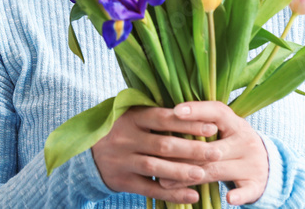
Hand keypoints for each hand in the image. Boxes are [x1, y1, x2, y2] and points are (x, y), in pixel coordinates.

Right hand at [91, 106, 220, 204]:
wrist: (87, 154)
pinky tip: (192, 195)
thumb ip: (155, 113)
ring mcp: (122, 160)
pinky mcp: (122, 181)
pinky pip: (149, 189)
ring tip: (204, 174)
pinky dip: (171, 193)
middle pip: (163, 144)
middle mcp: (126, 138)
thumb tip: (193, 110)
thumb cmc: (120, 130)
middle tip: (217, 152)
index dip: (188, 122)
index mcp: (131, 117)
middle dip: (192, 149)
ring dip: (182, 172)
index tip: (212, 126)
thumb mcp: (130, 115)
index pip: (163, 118)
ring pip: (156, 167)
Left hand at [158, 101, 268, 205]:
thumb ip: (199, 126)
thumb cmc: (231, 142)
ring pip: (217, 170)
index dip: (197, 110)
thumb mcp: (222, 129)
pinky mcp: (256, 185)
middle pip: (211, 148)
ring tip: (164, 182)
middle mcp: (245, 141)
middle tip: (155, 159)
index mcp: (235, 123)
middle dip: (181, 155)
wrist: (266, 164)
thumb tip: (163, 117)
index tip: (175, 110)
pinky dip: (239, 196)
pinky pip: (247, 191)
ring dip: (190, 177)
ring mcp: (252, 164)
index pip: (217, 112)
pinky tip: (229, 199)